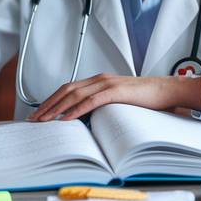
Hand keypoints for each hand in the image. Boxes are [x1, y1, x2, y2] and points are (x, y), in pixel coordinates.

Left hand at [26, 74, 200, 122]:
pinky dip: (76, 110)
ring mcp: (107, 84)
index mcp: (98, 81)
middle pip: (66, 90)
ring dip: (56, 108)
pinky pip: (91, 101)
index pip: (68, 89)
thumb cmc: (145, 98)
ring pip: (74, 95)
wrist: (167, 91)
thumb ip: (102, 106)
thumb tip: (86, 121)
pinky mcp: (116, 91)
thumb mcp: (118, 102)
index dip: (51, 100)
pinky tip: (65, 118)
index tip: (39, 114)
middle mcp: (99, 79)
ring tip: (44, 120)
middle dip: (47, 105)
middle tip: (34, 119)